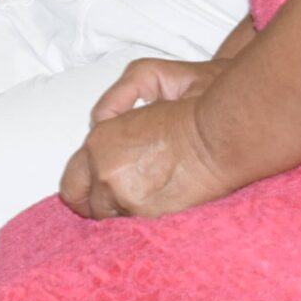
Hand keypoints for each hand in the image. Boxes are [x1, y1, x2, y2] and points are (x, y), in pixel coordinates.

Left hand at [57, 76, 233, 220]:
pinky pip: (136, 226)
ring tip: (146, 190)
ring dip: (122, 207)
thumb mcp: (146, 74)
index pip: (72, 182)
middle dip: (99, 198)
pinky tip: (158, 199)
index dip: (82, 184)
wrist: (228, 133)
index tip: (95, 181)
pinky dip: (143, 215)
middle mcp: (108, 175)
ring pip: (113, 218)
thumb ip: (115, 98)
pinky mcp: (156, 217)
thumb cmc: (195, 100)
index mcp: (100, 143)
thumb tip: (103, 121)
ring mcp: (130, 200)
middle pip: (89, 206)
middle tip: (121, 187)